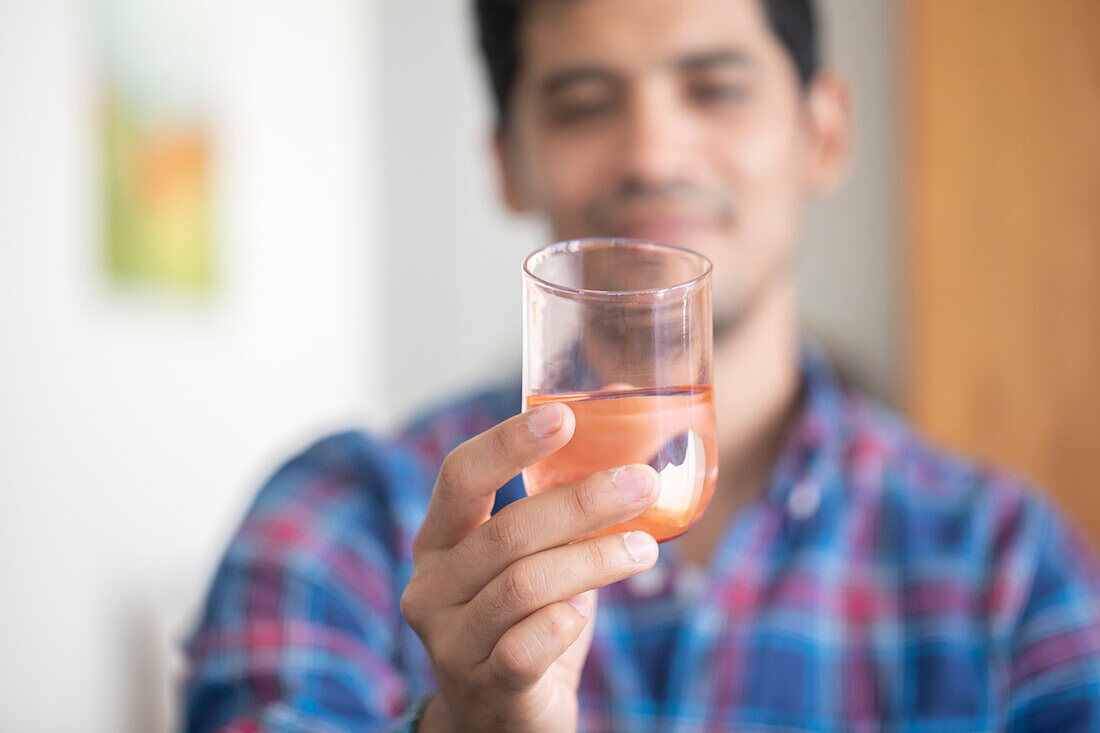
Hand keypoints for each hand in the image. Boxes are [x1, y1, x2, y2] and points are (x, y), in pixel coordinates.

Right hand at [399, 403, 660, 731]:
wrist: (502, 721)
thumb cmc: (526, 625)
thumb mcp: (533, 562)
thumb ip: (560, 517)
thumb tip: (626, 441)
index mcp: (438, 542)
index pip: (460, 477)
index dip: (508, 443)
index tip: (565, 417)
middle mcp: (431, 588)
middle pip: (507, 532)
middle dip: (582, 502)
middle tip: (642, 483)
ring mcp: (451, 641)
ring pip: (525, 585)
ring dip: (595, 560)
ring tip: (644, 549)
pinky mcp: (485, 686)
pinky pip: (529, 645)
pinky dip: (567, 621)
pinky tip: (589, 610)